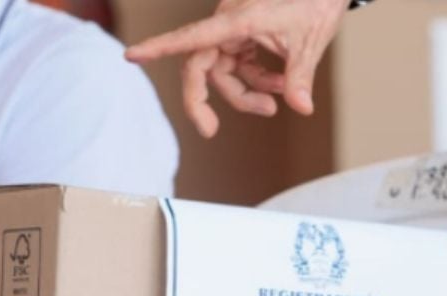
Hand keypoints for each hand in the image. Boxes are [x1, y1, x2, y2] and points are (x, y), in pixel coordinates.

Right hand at [126, 0, 351, 137]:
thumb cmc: (316, 1)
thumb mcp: (311, 41)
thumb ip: (300, 77)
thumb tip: (301, 108)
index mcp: (238, 19)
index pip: (191, 37)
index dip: (158, 47)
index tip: (130, 55)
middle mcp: (229, 24)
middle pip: (199, 66)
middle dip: (204, 100)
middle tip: (210, 131)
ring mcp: (235, 31)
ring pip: (222, 72)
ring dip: (246, 92)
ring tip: (278, 102)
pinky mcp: (244, 36)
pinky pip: (239, 65)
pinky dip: (257, 79)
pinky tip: (280, 85)